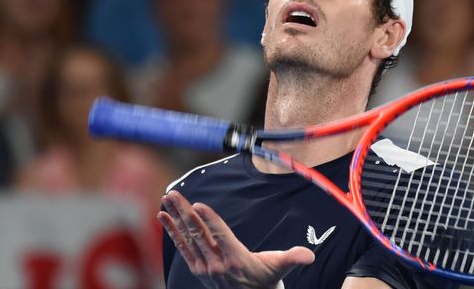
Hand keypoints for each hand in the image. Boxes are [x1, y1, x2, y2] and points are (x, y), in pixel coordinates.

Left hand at [159, 191, 314, 288]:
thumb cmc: (267, 279)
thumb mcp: (280, 267)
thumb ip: (293, 258)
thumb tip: (309, 256)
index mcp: (236, 260)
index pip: (220, 237)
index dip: (209, 220)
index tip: (198, 205)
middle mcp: (217, 264)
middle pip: (199, 234)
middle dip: (185, 212)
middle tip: (174, 194)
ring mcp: (204, 267)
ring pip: (188, 238)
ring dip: (176, 218)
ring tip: (167, 199)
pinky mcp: (197, 268)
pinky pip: (183, 247)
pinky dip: (173, 232)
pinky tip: (164, 217)